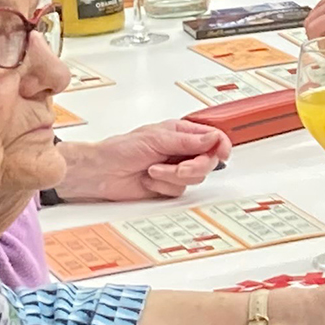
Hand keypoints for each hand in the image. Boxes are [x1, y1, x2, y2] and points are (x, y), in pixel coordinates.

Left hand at [57, 119, 232, 200]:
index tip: (222, 153)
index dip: (221, 146)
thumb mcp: (157, 139)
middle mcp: (181, 151)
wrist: (101, 173)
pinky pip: (179, 191)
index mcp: (181, 133)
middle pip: (208, 161)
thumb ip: (188, 140)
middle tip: (178, 167)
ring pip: (194, 178)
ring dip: (172, 177)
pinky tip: (148, 180)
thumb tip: (213, 138)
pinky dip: (162, 187)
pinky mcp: (167, 187)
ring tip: (152, 171)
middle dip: (193, 167)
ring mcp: (175, 170)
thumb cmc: (121, 149)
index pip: (212, 138)